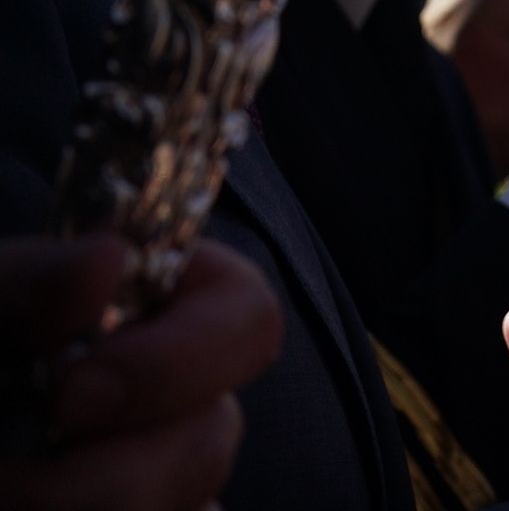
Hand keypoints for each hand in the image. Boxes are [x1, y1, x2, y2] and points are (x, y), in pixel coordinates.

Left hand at [0, 233, 281, 510]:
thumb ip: (23, 286)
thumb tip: (106, 261)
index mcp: (157, 308)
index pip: (245, 321)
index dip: (180, 363)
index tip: (72, 398)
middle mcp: (172, 397)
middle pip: (209, 441)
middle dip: (108, 478)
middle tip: (4, 488)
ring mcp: (152, 476)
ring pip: (186, 510)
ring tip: (5, 500)